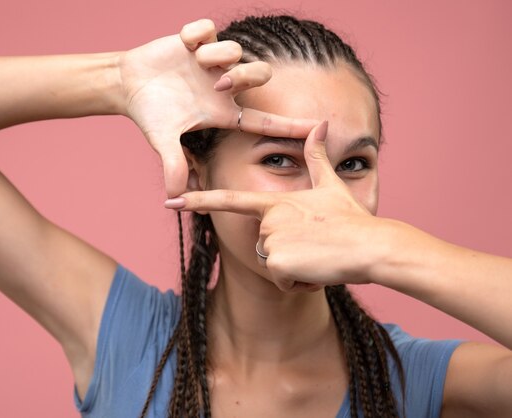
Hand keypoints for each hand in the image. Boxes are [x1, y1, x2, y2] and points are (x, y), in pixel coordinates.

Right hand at [119, 19, 319, 196]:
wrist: (129, 85)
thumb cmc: (151, 114)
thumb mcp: (163, 140)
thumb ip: (173, 165)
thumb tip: (173, 196)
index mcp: (222, 111)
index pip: (264, 121)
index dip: (290, 125)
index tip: (319, 128)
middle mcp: (223, 85)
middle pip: (260, 75)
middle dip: (244, 76)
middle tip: (216, 85)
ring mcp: (211, 62)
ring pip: (236, 50)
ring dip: (215, 55)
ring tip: (194, 62)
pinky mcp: (197, 40)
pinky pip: (209, 27)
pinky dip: (197, 33)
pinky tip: (184, 45)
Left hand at [166, 121, 389, 291]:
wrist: (370, 246)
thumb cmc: (351, 218)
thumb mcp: (331, 186)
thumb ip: (317, 158)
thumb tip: (320, 124)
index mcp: (275, 202)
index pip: (229, 201)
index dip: (198, 201)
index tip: (170, 201)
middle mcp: (267, 219)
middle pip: (263, 244)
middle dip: (286, 253)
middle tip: (314, 246)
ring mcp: (271, 239)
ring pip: (272, 264)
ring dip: (294, 268)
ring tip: (317, 256)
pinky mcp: (277, 262)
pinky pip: (281, 281)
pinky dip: (299, 283)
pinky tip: (317, 270)